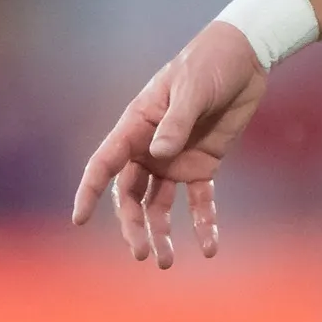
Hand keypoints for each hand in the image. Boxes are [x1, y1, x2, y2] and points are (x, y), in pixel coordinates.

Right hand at [70, 22, 269, 266]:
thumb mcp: (193, 88)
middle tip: (141, 251)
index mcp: (136, 126)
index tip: (78, 218)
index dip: (88, 191)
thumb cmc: (209, 65)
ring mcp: (174, 159)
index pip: (104, 163)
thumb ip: (177, 121)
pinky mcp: (202, 165)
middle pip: (129, 194)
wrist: (243, 59)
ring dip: (160, 233)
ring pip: (158, 205)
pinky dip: (203, 224)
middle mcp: (149, 148)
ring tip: (164, 263)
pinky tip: (208, 247)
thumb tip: (159, 152)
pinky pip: (199, 201)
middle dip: (132, 224)